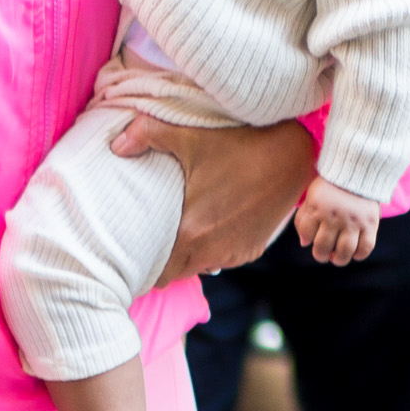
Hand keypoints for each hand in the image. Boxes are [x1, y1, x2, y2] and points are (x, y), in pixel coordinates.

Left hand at [110, 115, 314, 278]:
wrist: (294, 154)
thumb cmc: (241, 145)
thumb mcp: (192, 136)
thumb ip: (148, 135)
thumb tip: (116, 144)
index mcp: (191, 232)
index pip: (156, 273)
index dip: (142, 266)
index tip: (132, 253)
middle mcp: (212, 250)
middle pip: (174, 275)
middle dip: (161, 263)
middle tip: (149, 241)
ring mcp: (235, 253)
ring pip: (199, 267)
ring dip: (187, 256)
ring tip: (179, 231)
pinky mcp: (252, 249)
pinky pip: (222, 259)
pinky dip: (212, 249)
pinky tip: (209, 226)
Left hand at [294, 176, 379, 266]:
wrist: (358, 170)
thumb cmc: (331, 186)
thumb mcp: (312, 196)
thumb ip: (304, 218)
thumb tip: (305, 243)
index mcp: (317, 207)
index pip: (307, 234)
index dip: (308, 239)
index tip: (312, 237)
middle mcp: (334, 216)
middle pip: (322, 247)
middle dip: (320, 255)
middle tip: (324, 254)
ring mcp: (353, 221)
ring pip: (344, 252)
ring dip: (338, 259)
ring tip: (337, 257)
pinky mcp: (370, 223)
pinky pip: (365, 247)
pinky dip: (359, 255)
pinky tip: (354, 252)